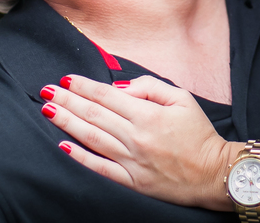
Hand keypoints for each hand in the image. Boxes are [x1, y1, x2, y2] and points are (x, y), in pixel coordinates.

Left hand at [39, 74, 232, 209]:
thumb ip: (151, 87)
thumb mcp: (182, 98)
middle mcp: (136, 137)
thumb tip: (121, 88)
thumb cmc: (198, 134)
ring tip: (48, 110)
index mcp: (148, 115)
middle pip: (94, 115)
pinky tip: (63, 146)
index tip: (66, 79)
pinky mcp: (131, 180)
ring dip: (67, 123)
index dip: (84, 86)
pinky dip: (80, 157)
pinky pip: (100, 167)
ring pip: (92, 138)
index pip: (108, 96)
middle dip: (68, 101)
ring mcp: (132, 160)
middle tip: (47, 90)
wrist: (212, 173)